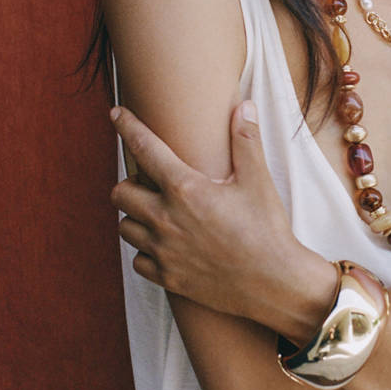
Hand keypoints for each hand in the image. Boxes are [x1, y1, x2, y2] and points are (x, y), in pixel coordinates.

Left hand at [109, 101, 335, 336]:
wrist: (274, 283)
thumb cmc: (267, 229)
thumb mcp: (259, 181)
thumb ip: (246, 140)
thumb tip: (244, 106)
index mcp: (186, 189)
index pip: (145, 148)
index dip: (127, 126)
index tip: (116, 113)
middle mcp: (166, 219)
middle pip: (120, 192)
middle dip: (131, 183)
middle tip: (152, 183)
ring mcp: (163, 251)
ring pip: (125, 227)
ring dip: (136, 217)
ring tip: (160, 214)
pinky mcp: (167, 277)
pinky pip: (138, 260)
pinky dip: (146, 251)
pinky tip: (167, 245)